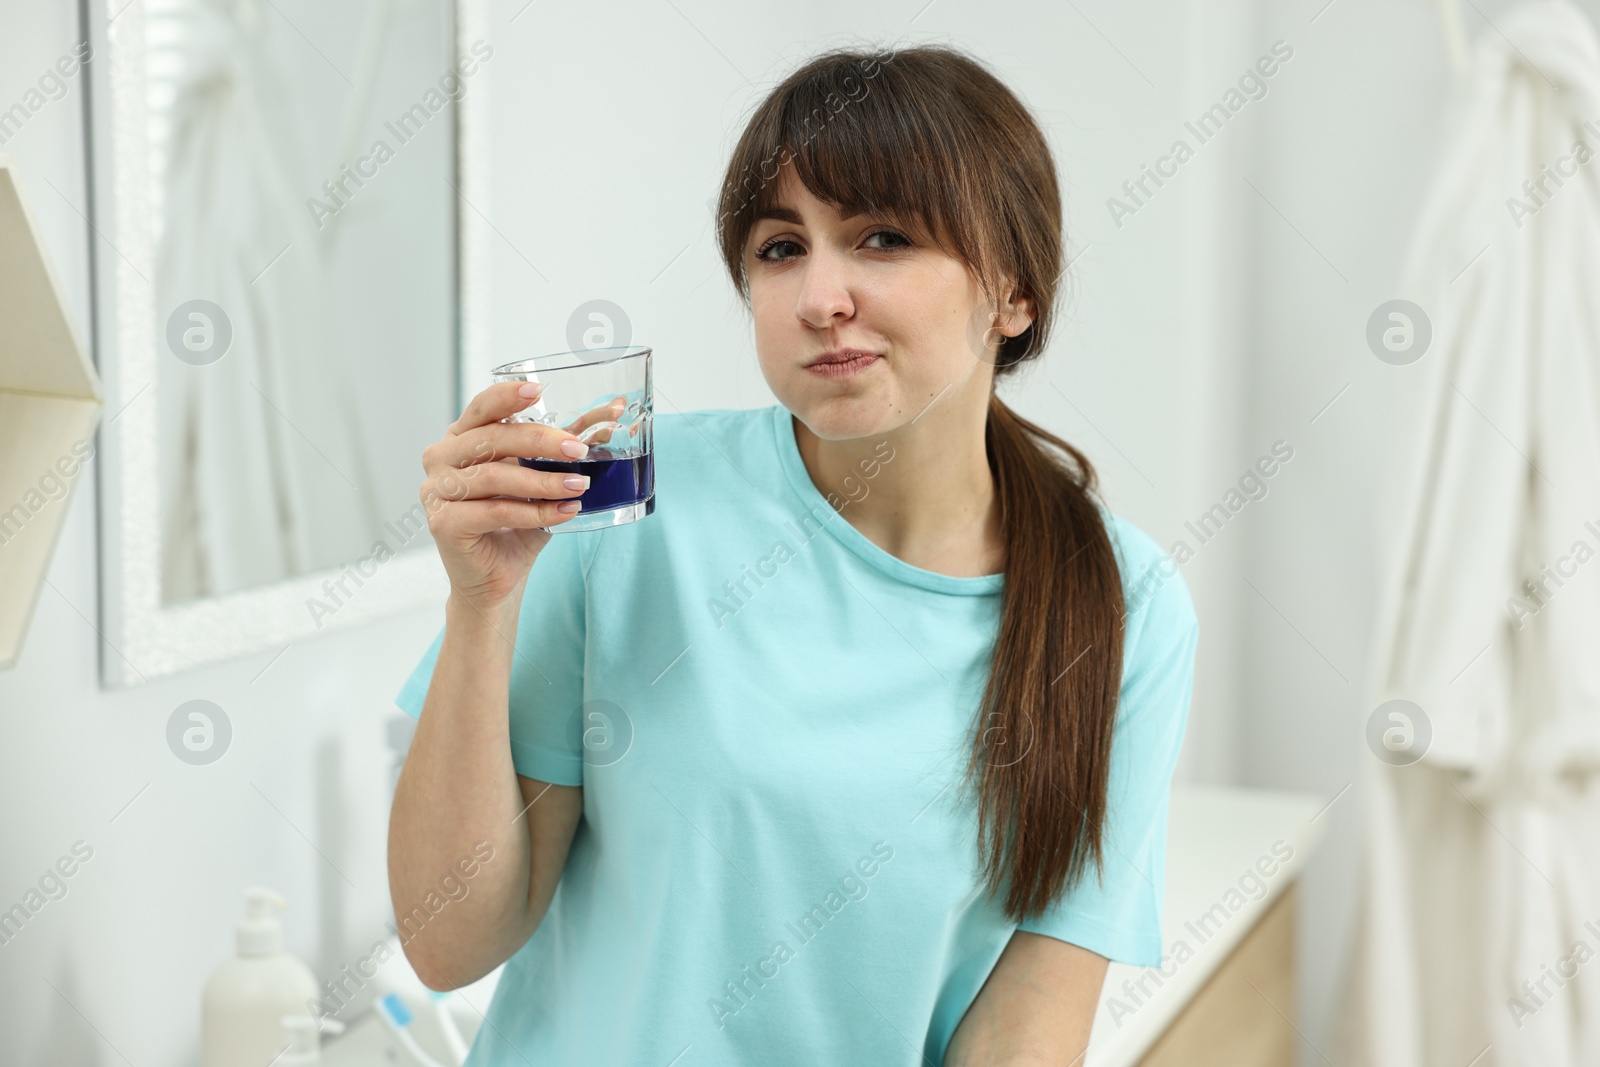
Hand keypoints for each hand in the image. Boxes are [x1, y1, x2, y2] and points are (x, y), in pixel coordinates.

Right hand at [420, 381, 592, 612]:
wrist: (496, 579)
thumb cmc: (516, 525)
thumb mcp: (542, 480)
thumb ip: (565, 450)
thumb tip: (610, 421)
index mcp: (461, 438)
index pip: (482, 408)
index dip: (508, 397)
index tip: (538, 391)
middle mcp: (442, 458)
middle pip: (492, 439)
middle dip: (540, 441)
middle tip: (578, 451)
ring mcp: (437, 491)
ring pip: (496, 476)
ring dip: (543, 481)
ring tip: (579, 487)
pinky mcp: (444, 523)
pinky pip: (495, 511)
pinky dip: (534, 512)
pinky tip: (564, 512)